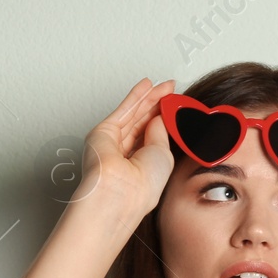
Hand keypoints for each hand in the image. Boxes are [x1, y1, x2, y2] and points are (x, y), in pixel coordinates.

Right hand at [76, 77, 176, 220]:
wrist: (121, 192)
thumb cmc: (142, 187)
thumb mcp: (163, 154)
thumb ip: (160, 133)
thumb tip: (159, 116)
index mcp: (142, 165)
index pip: (153, 135)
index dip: (164, 118)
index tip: (175, 104)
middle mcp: (126, 155)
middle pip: (143, 122)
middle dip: (157, 104)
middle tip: (170, 89)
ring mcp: (113, 143)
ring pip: (133, 114)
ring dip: (148, 97)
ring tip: (162, 85)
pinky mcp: (102, 132)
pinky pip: (123, 110)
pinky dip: (135, 96)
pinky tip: (145, 85)